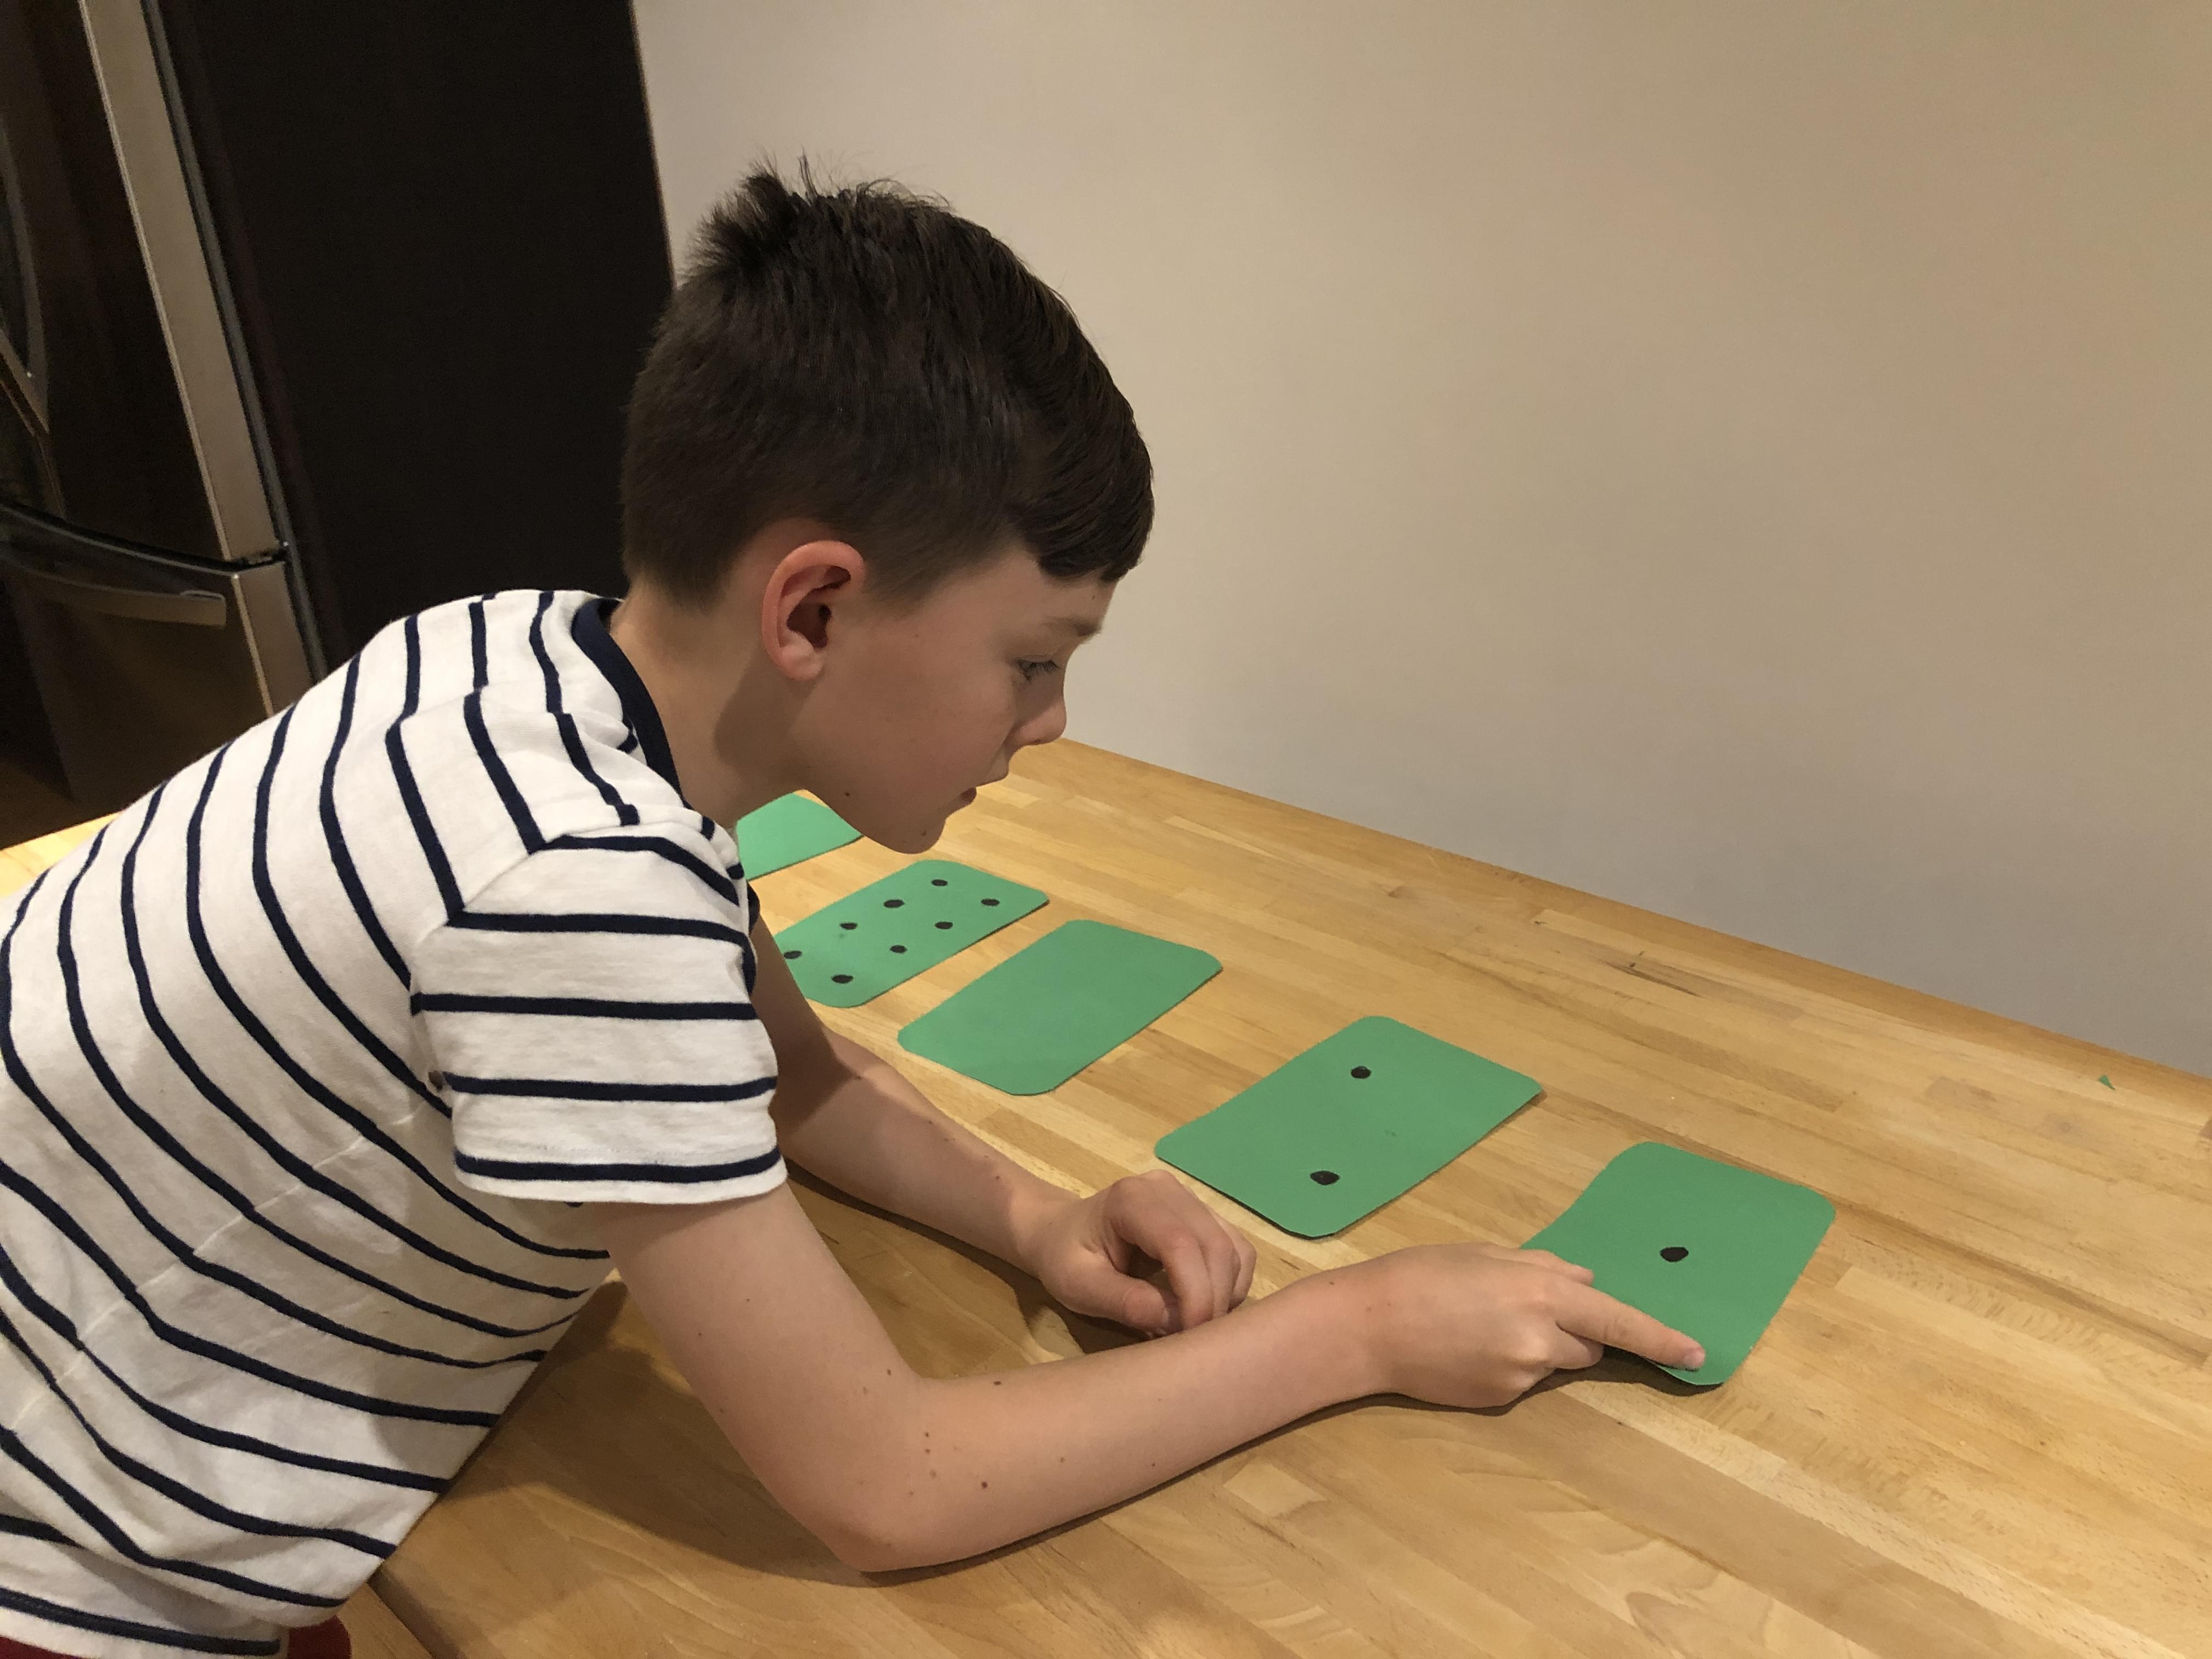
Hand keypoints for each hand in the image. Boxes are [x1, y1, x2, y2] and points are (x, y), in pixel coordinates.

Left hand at [1019, 1170, 1257, 1336]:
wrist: (1062, 1233)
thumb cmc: (1065, 1259)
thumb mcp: (1079, 1287)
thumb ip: (1125, 1301)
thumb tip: (1177, 1321)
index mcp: (1131, 1200)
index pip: (1180, 1243)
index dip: (1195, 1292)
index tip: (1190, 1334)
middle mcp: (1168, 1190)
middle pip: (1214, 1246)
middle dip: (1214, 1299)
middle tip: (1195, 1341)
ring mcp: (1190, 1199)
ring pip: (1232, 1249)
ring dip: (1226, 1294)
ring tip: (1196, 1325)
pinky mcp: (1204, 1215)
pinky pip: (1236, 1250)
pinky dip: (1231, 1284)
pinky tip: (1205, 1305)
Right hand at [1346, 1242, 1704, 1407]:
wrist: (1369, 1326)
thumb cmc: (1424, 1274)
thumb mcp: (1487, 1254)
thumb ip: (1544, 1268)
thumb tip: (1584, 1283)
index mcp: (1543, 1292)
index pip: (1620, 1320)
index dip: (1662, 1339)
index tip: (1697, 1356)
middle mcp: (1542, 1338)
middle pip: (1591, 1344)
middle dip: (1574, 1331)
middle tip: (1519, 1309)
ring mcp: (1522, 1375)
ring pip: (1555, 1362)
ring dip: (1539, 1347)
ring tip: (1481, 1327)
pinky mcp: (1500, 1399)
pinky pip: (1523, 1380)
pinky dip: (1507, 1365)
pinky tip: (1467, 1349)